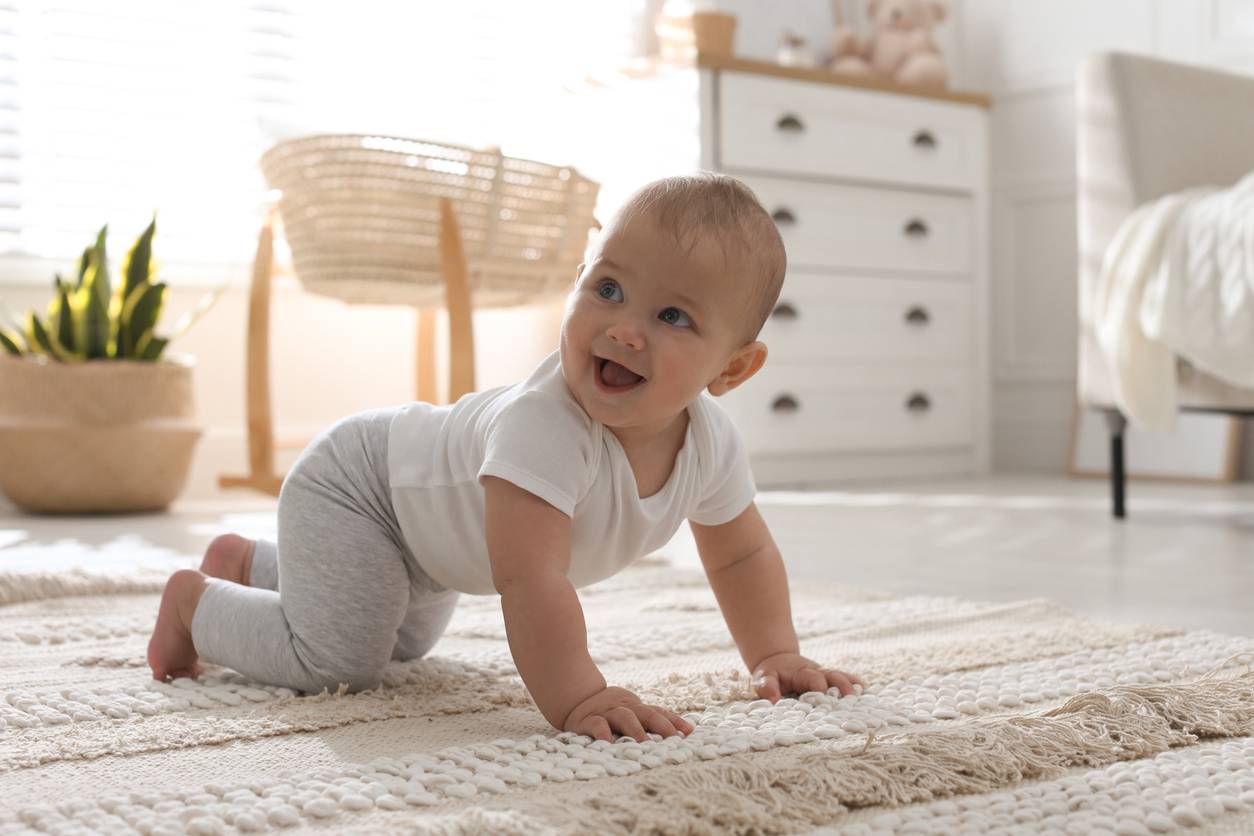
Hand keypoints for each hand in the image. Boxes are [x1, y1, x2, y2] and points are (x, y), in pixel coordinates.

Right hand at [563, 686, 693, 742]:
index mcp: (636, 708)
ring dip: (636, 730)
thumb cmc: (607, 712)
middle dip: (662, 726)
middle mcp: (624, 708)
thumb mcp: (628, 713)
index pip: (659, 712)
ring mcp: (606, 712)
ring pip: (624, 716)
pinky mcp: (587, 720)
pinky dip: (603, 733)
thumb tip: (676, 734)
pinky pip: (596, 725)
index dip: (674, 721)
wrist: (573, 697)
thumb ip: (645, 723)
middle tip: (674, 739)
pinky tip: (608, 744)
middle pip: (647, 713)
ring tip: (645, 744)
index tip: (690, 731)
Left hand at [751, 652, 860, 701]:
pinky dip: (855, 682)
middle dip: (841, 686)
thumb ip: (767, 687)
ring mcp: (824, 675)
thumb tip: (773, 700)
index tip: (824, 699)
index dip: (819, 688)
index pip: (813, 680)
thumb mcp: (764, 678)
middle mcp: (816, 673)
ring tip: (862, 695)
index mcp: (801, 673)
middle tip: (850, 698)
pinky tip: (866, 690)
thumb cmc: (771, 674)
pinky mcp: (829, 678)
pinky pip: (845, 677)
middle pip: (832, 676)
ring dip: (851, 685)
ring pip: (841, 676)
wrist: (778, 660)